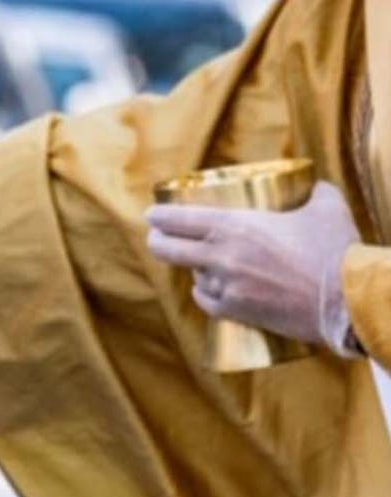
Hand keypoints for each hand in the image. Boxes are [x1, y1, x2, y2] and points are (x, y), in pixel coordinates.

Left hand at [145, 181, 360, 353]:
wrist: (346, 301)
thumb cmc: (335, 251)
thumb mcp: (326, 208)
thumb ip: (315, 191)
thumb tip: (314, 184)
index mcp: (233, 227)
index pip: (177, 219)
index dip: (158, 216)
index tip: (152, 215)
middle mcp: (221, 256)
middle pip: (167, 249)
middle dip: (157, 241)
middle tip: (158, 237)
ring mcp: (225, 286)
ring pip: (192, 275)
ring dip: (193, 268)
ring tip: (198, 262)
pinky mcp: (235, 312)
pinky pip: (206, 301)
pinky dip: (205, 293)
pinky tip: (207, 288)